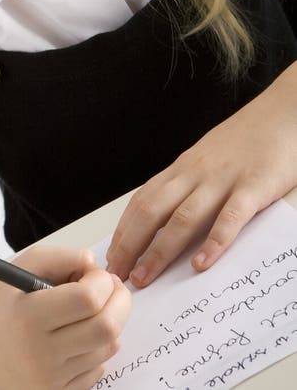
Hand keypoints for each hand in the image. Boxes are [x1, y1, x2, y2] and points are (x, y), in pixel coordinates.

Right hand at [0, 245, 131, 388]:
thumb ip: (59, 257)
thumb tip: (94, 263)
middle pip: (105, 328)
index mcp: (29, 316)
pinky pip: (97, 371)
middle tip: (111, 288)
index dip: (102, 281)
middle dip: (120, 302)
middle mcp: (41, 353)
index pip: (87, 299)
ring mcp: (50, 379)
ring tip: (95, 308)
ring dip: (111, 322)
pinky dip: (99, 348)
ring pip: (106, 349)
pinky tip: (82, 334)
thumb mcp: (20, 269)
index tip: (96, 274)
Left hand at [106, 60, 296, 288]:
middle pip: (152, 211)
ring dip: (160, 250)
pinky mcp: (252, 188)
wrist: (280, 113)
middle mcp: (195, 174)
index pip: (142, 200)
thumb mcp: (205, 159)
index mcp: (182, 168)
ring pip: (183, 218)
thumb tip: (162, 217)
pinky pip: (230, 218)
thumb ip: (187, 184)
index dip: (123, 230)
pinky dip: (214, 242)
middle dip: (130, 245)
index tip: (111, 256)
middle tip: (118, 275)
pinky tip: (201, 264)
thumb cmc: (243, 141)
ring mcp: (222, 181)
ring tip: (145, 277)